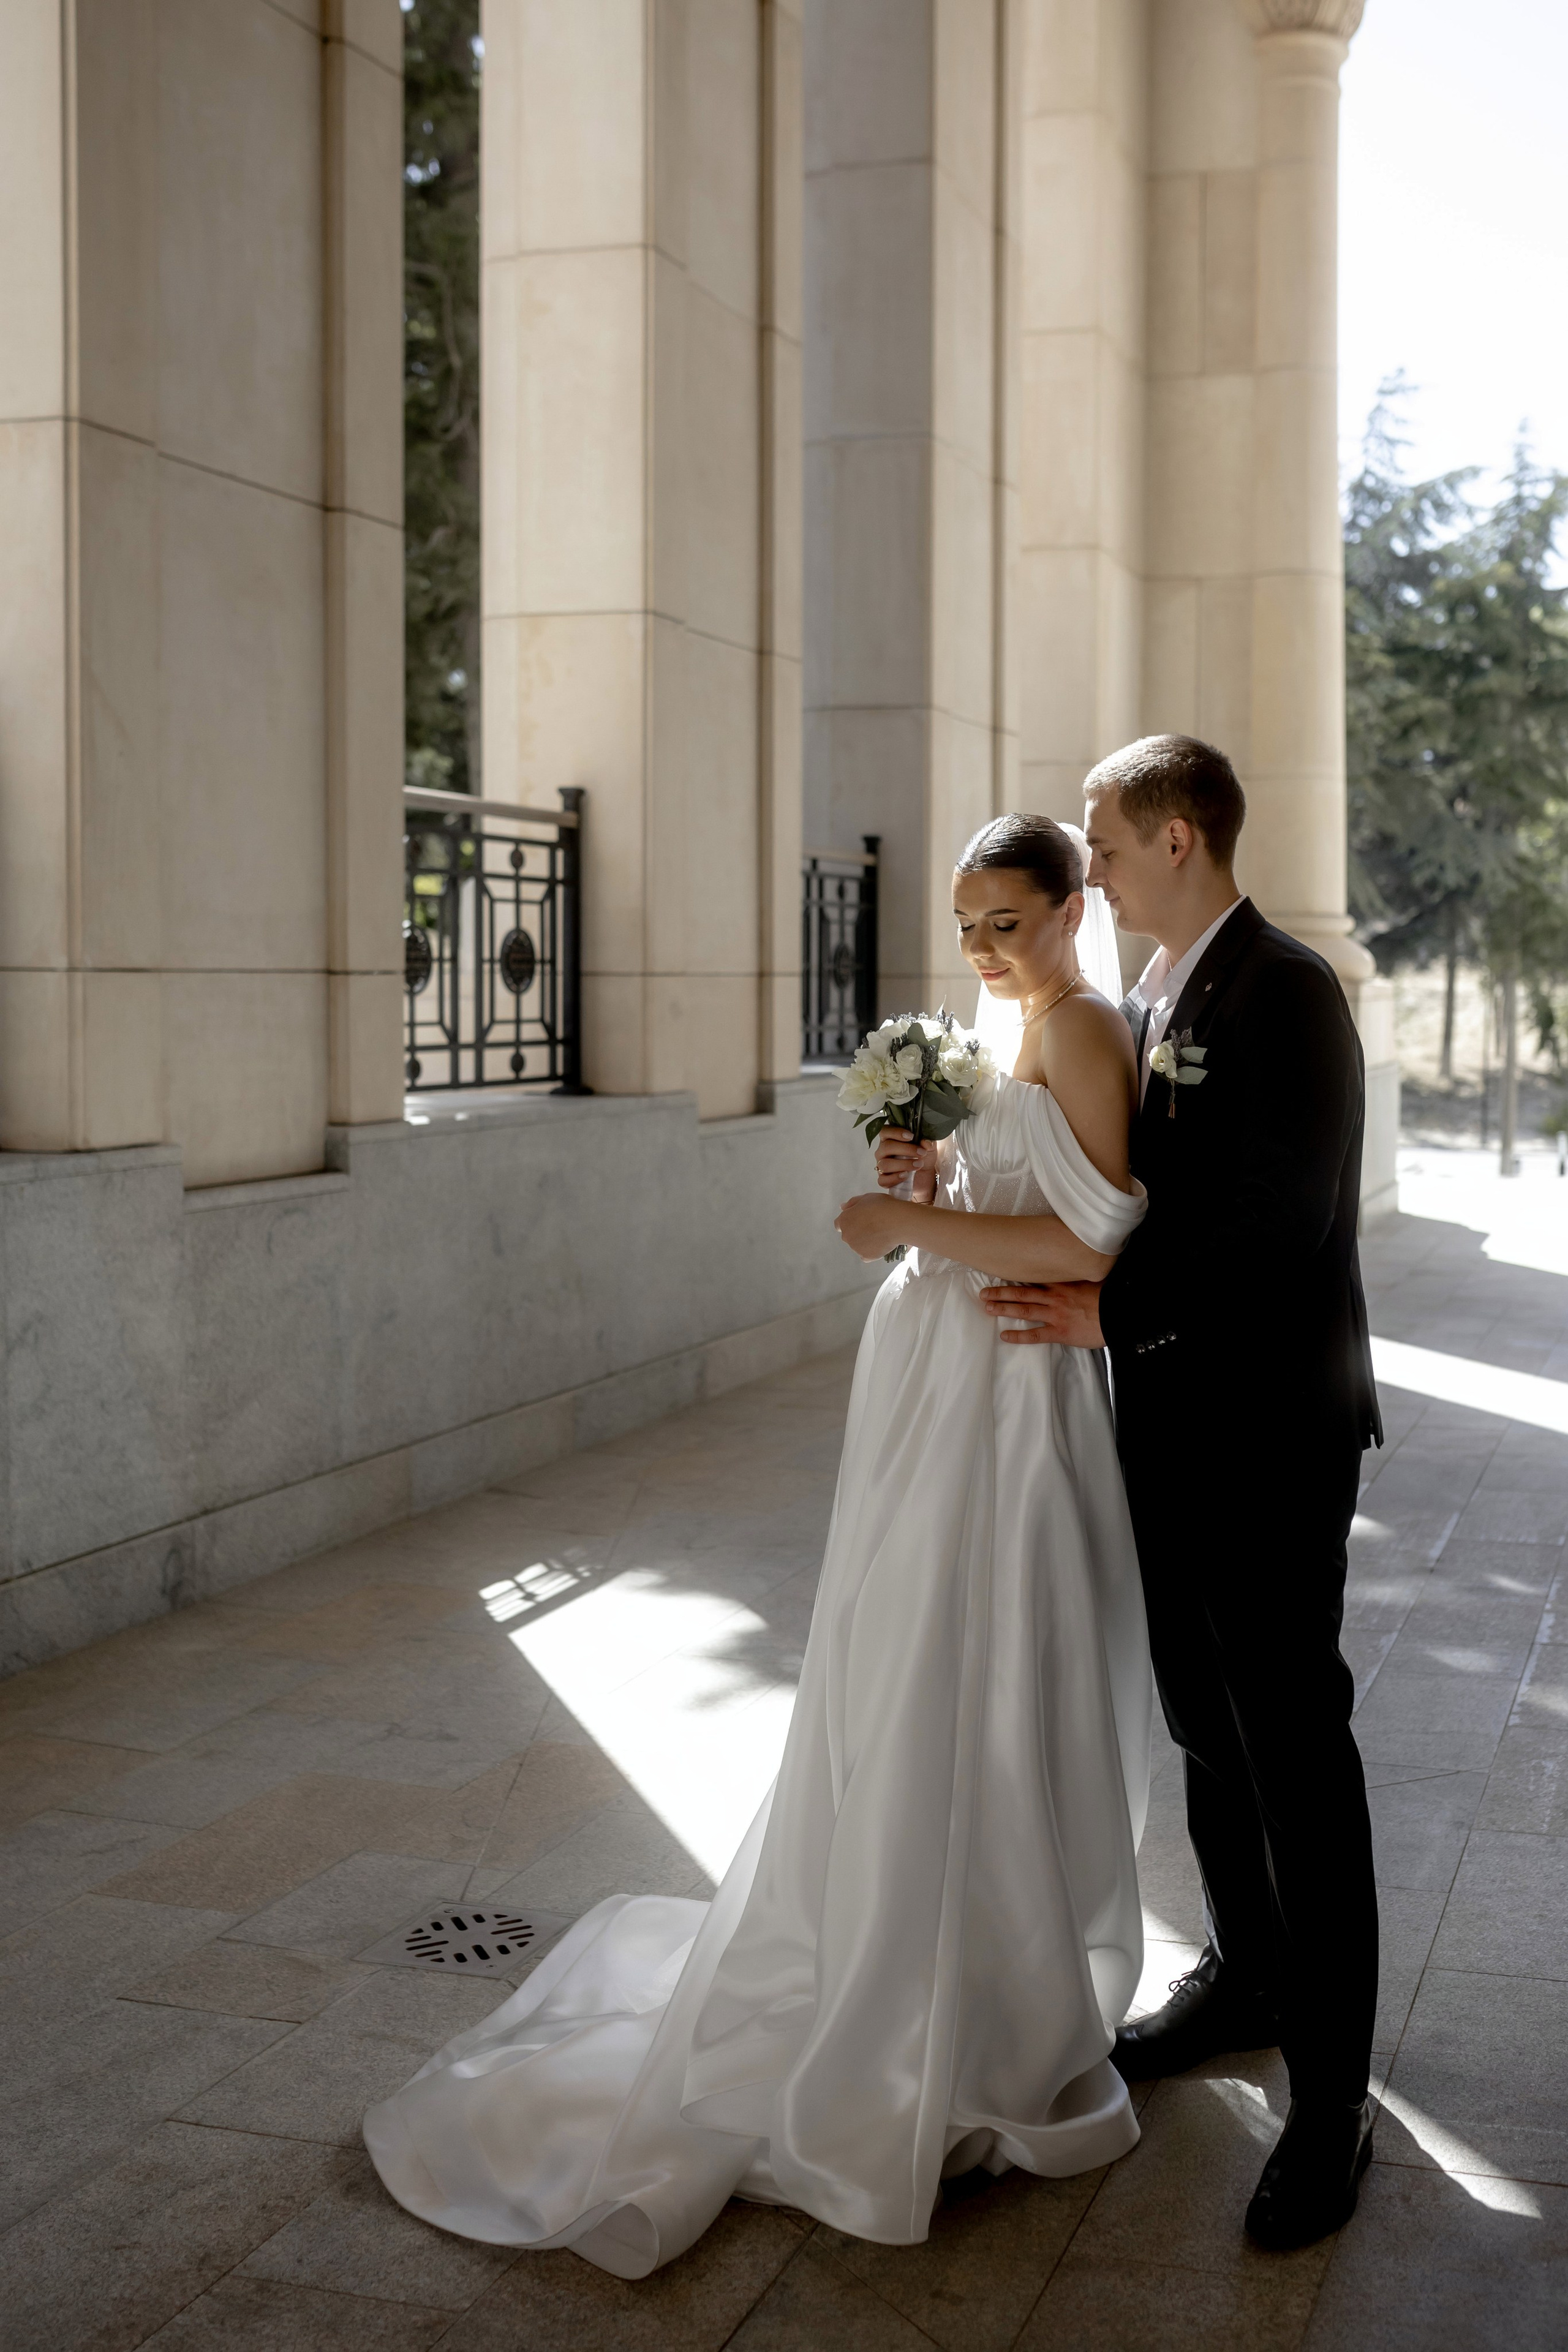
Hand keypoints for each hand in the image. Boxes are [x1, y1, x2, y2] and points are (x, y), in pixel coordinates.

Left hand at [835, 1192, 908, 1260]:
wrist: (897, 1222)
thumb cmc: (882, 1207)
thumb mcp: (866, 1198)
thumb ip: (852, 1203)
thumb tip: (842, 1207)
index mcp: (844, 1220)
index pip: (839, 1223)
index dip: (849, 1221)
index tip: (858, 1220)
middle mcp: (846, 1235)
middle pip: (849, 1234)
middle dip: (858, 1231)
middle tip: (873, 1225)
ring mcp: (856, 1248)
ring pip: (858, 1245)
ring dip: (865, 1241)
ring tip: (880, 1233)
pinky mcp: (866, 1256)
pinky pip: (866, 1255)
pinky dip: (872, 1251)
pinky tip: (881, 1243)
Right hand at [873, 1127, 937, 1196]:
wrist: (925, 1174)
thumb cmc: (922, 1156)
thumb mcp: (929, 1147)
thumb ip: (928, 1142)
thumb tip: (926, 1142)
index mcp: (890, 1139)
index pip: (885, 1131)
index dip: (895, 1132)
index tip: (911, 1136)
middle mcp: (883, 1151)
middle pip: (886, 1147)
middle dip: (906, 1149)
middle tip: (921, 1153)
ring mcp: (882, 1165)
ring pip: (885, 1164)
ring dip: (903, 1164)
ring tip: (918, 1165)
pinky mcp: (884, 1180)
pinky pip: (883, 1180)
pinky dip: (895, 1178)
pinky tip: (906, 1175)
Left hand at [979, 1280, 1104, 1347]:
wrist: (1119, 1314)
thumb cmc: (1109, 1298)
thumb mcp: (1093, 1282)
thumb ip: (1079, 1279)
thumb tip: (1075, 1274)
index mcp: (1063, 1284)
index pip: (1035, 1278)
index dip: (1017, 1277)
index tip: (1002, 1273)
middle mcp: (1054, 1297)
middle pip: (1022, 1293)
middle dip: (1001, 1293)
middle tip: (984, 1293)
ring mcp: (1055, 1315)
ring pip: (1023, 1310)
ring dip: (1004, 1309)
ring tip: (987, 1308)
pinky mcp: (1059, 1332)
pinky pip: (1035, 1335)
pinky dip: (1018, 1336)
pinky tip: (1005, 1336)